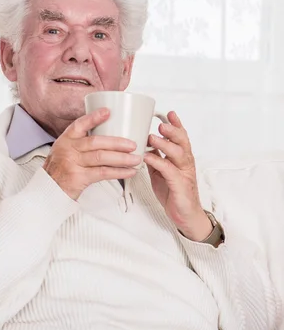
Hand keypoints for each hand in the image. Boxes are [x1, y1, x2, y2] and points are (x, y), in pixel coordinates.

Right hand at [43, 108, 139, 199]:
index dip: (93, 118)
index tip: (107, 112)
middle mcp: (68, 150)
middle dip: (117, 143)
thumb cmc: (59, 170)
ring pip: (101, 157)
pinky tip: (128, 172)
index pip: (79, 124)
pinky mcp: (79, 178)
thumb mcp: (64, 151)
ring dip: (122, 158)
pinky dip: (118, 173)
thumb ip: (81, 143)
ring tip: (136, 159)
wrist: (48, 190)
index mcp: (66, 140)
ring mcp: (73, 164)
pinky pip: (103, 173)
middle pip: (96, 142)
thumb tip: (107, 136)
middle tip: (133, 144)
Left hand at [144, 111, 211, 241]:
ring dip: (165, 144)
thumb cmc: (174, 194)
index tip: (169, 113)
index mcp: (182, 159)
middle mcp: (186, 164)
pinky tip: (148, 157)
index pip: (181, 138)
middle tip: (162, 124)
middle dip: (173, 131)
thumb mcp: (161, 173)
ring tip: (153, 137)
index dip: (176, 125)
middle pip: (183, 142)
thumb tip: (145, 147)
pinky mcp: (180, 185)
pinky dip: (158, 162)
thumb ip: (156, 160)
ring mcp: (184, 173)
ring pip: (178, 154)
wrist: (185, 216)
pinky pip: (169, 170)